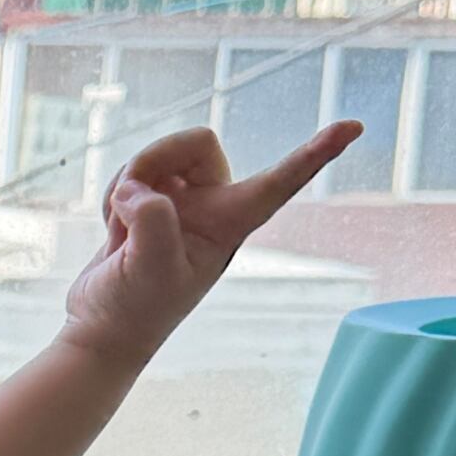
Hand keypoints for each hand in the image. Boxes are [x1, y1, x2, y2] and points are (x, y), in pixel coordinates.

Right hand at [62, 118, 362, 364]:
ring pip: (159, 153)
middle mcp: (212, 208)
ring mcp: (181, 203)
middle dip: (155, 157)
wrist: (100, 329)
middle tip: (128, 195)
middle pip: (197, 141)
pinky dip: (115, 193)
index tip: (355, 126)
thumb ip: (154, 219)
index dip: (316, 153)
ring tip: (119, 227)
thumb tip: (140, 188)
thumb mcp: (148, 267)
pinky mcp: (151, 203)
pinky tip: (114, 230)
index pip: (280, 183)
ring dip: (129, 180)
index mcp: (229, 226)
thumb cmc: (132, 311)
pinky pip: (134, 171)